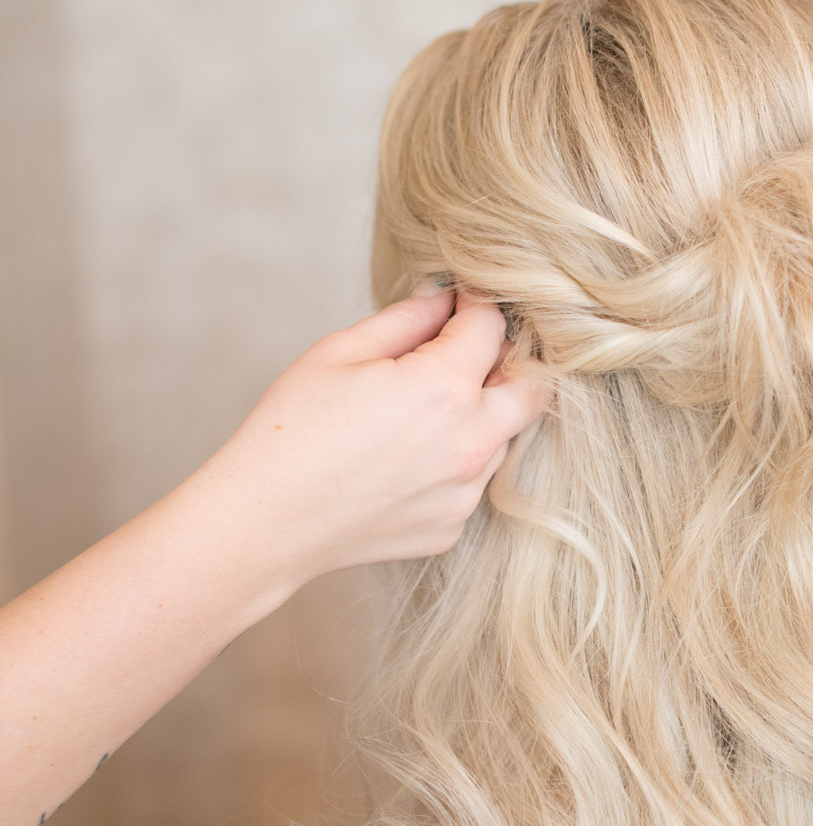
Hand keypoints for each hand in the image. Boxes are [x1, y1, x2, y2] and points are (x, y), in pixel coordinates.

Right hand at [0, 290, 546, 825]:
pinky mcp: (452, 526)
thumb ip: (405, 319)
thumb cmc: (291, 431)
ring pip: (502, 437)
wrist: (265, 522)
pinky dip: (453, 461)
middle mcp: (471, 442)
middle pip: (533, 386)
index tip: (461, 299)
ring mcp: (465, 491)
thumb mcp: (340, 352)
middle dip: (509, 360)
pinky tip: (400, 460)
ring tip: (418, 411)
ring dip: (481, 414)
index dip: (477, 303)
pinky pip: (471, 481)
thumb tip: (442, 299)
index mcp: (445, 388)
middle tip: (466, 351)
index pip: (492, 326)